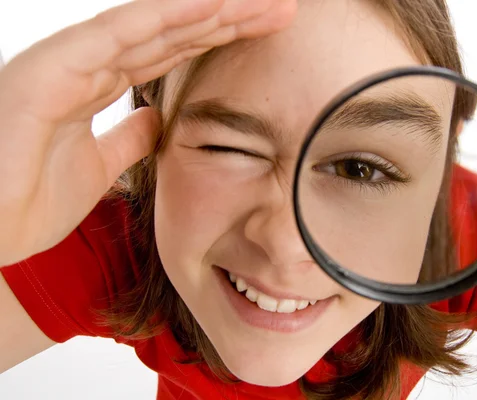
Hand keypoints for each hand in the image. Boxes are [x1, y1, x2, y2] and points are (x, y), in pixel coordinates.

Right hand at [0, 0, 296, 265]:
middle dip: (230, 19)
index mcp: (99, 85)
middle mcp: (88, 65)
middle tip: (282, 10)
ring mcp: (69, 62)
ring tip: (263, 2)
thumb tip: (157, 120)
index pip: (172, 52)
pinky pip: (118, 35)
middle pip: (173, 33)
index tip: (266, 33)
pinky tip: (209, 6)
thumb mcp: (98, 168)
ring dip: (211, 10)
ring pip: (154, 24)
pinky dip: (166, 18)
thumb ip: (127, 139)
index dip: (220, 40)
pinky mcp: (51, 69)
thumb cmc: (25, 200)